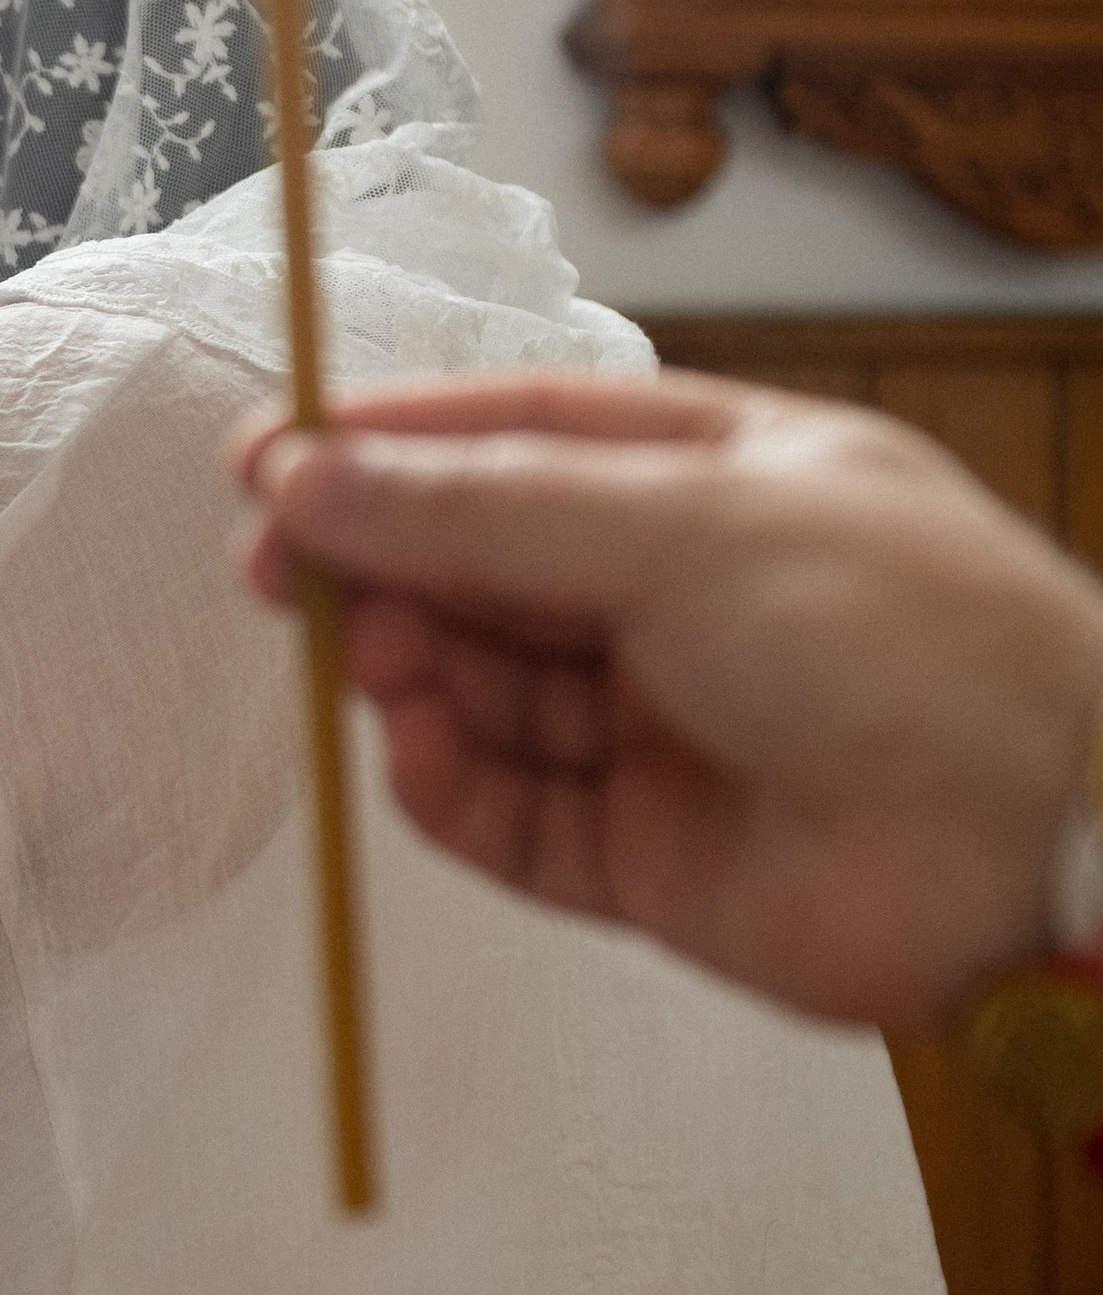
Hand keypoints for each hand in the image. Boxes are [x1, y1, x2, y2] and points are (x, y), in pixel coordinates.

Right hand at [236, 371, 1102, 1027]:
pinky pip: (511, 815)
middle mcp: (686, 599)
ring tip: (369, 658)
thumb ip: (480, 511)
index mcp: (719, 479)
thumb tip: (306, 477)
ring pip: (485, 691)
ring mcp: (664, 729)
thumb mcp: (678, 526)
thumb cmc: (896, 638)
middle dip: (377, 562)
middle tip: (271, 569)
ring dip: (409, 670)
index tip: (268, 456)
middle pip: (486, 568)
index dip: (392, 445)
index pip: (521, 438)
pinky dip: (447, 786)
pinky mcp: (647, 857)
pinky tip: (412, 751)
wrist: (1029, 842)